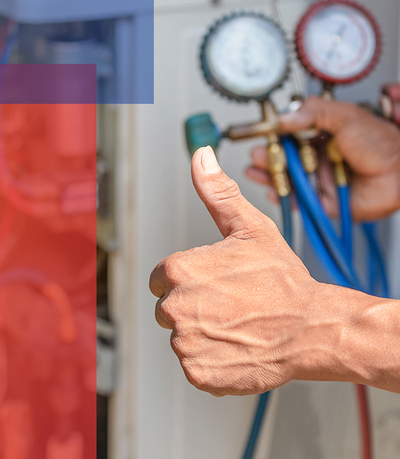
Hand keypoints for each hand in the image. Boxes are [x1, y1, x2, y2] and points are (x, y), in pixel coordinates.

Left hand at [150, 146, 325, 395]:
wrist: (310, 328)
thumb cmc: (282, 280)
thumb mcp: (250, 227)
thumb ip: (217, 192)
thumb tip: (201, 157)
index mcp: (178, 271)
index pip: (160, 279)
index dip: (187, 280)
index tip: (213, 283)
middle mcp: (175, 308)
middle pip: (168, 308)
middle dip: (192, 306)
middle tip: (229, 303)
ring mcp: (186, 344)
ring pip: (182, 337)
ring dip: (203, 333)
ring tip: (236, 323)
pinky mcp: (198, 373)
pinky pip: (194, 364)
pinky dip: (211, 358)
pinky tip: (236, 345)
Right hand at [246, 97, 399, 220]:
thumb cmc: (382, 142)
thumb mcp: (345, 116)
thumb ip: (314, 112)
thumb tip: (285, 118)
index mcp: (325, 135)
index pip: (292, 135)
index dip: (275, 136)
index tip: (261, 135)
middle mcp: (321, 158)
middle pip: (287, 159)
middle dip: (268, 157)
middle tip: (256, 155)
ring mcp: (322, 179)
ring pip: (290, 180)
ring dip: (271, 176)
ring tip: (255, 171)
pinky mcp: (325, 201)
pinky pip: (300, 201)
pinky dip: (285, 198)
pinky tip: (272, 191)